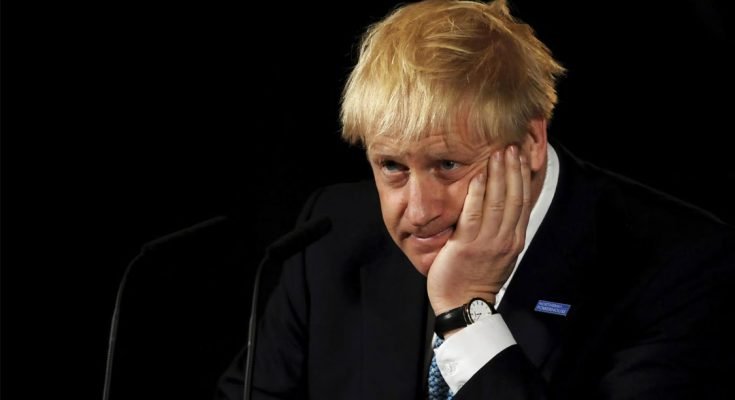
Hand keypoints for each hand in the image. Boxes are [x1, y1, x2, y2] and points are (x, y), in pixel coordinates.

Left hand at [427, 145, 531, 314]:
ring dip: (499, 175)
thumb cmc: (474, 279)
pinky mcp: (468, 245)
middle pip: (514, 197)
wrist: (463, 305)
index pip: (523, 202)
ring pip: (498, 202)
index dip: (522, 177)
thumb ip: (499, 230)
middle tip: (511, 145)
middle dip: (513, 169)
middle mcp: (505, 239)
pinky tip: (478, 176)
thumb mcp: (497, 253)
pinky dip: (478, 193)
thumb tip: (499, 206)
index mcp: (513, 240)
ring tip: (498, 152)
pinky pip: (474, 214)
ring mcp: (488, 242)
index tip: (521, 156)